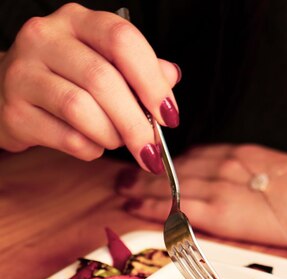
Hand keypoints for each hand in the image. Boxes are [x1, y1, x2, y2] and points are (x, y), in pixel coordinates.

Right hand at [0, 3, 179, 171]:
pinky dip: (90, 149)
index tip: (169, 115)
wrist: (6, 93)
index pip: (121, 40)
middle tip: (151, 150)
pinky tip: (92, 146)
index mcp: (76, 21)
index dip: (151, 81)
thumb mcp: (102, 63)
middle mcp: (45, 38)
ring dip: (111, 136)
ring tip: (116, 142)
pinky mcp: (15, 112)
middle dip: (135, 123)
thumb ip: (137, 68)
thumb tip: (171, 77)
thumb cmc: (64, 79)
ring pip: (81, 110)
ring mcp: (24, 74)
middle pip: (103, 80)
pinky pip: (66, 138)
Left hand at [116, 143, 286, 250]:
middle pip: (177, 168)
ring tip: (120, 190)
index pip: (198, 155)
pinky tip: (133, 207)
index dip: (172, 162)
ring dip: (141, 187)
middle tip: (124, 174)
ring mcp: (219, 187)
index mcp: (241, 154)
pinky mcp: (218, 211)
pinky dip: (151, 206)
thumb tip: (251, 188)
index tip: (156, 165)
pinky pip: (176, 207)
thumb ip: (257, 177)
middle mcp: (223, 165)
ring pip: (169, 185)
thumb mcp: (282, 174)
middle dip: (148, 171)